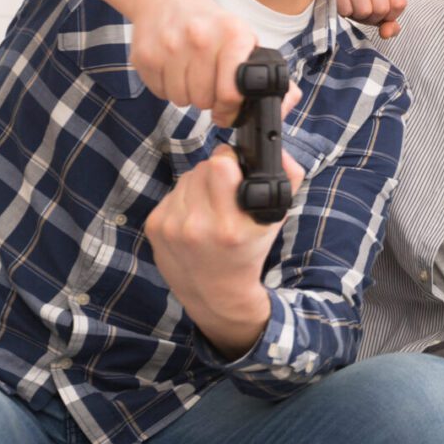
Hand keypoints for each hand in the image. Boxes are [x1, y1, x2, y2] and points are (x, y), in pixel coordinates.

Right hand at [80, 0, 258, 123]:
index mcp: (233, 34)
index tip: (229, 107)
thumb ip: (272, 75)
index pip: (231, 92)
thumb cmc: (213, 26)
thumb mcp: (246, 40)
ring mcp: (169, 46)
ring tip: (192, 74)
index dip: (230, 108)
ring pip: (181, 99)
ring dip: (187, 94)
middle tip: (209, 83)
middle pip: (204, 100)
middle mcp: (201, 37)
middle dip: (208, 100)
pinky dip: (167, 88)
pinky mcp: (145, 54)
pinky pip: (160, 92)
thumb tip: (287, 103)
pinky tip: (174, 69)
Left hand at [145, 144, 306, 357]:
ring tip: (210, 207)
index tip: (236, 172)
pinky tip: (194, 217)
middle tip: (225, 192)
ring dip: (199, 185)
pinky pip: (171, 193)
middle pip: (203, 167)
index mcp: (230, 226)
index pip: (219, 165)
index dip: (230, 162)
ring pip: (186, 177)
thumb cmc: (248, 252)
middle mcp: (198, 226)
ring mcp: (172, 227)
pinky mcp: (154, 226)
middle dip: (216, 173)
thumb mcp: (276, 219)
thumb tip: (279, 150)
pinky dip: (184, 200)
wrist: (214, 292)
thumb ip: (289, 178)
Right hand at [334, 0, 406, 38]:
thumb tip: (386, 33)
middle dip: (373, 17)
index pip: (398, 4)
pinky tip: (344, 2)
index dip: (389, 16)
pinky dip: (345, 13)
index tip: (380, 11)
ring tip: (355, 6)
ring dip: (359, 16)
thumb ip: (390, 23)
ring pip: (364, 11)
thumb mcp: (381, 8)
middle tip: (365, 10)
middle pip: (381, 8)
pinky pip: (346, 11)